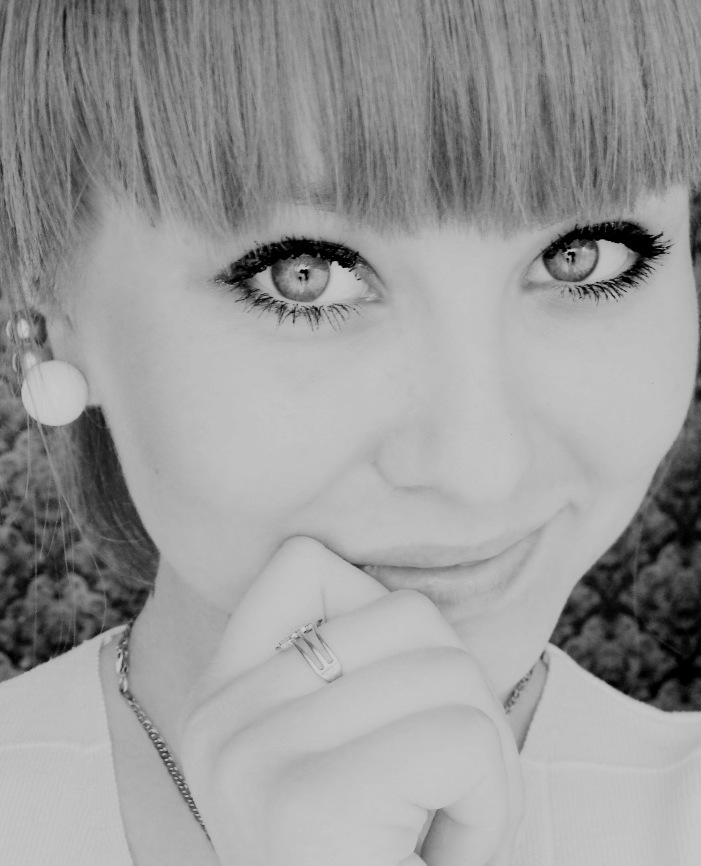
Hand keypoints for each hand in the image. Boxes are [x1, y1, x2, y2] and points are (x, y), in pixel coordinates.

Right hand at [176, 536, 523, 865]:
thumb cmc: (375, 857)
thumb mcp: (342, 750)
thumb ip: (351, 669)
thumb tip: (402, 601)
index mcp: (223, 696)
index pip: (303, 562)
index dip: (383, 616)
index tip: (394, 704)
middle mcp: (220, 718)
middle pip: (408, 615)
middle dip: (461, 698)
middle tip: (440, 783)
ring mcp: (253, 755)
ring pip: (448, 671)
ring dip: (485, 758)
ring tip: (442, 823)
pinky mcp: (308, 801)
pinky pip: (460, 736)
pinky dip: (490, 802)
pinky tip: (448, 853)